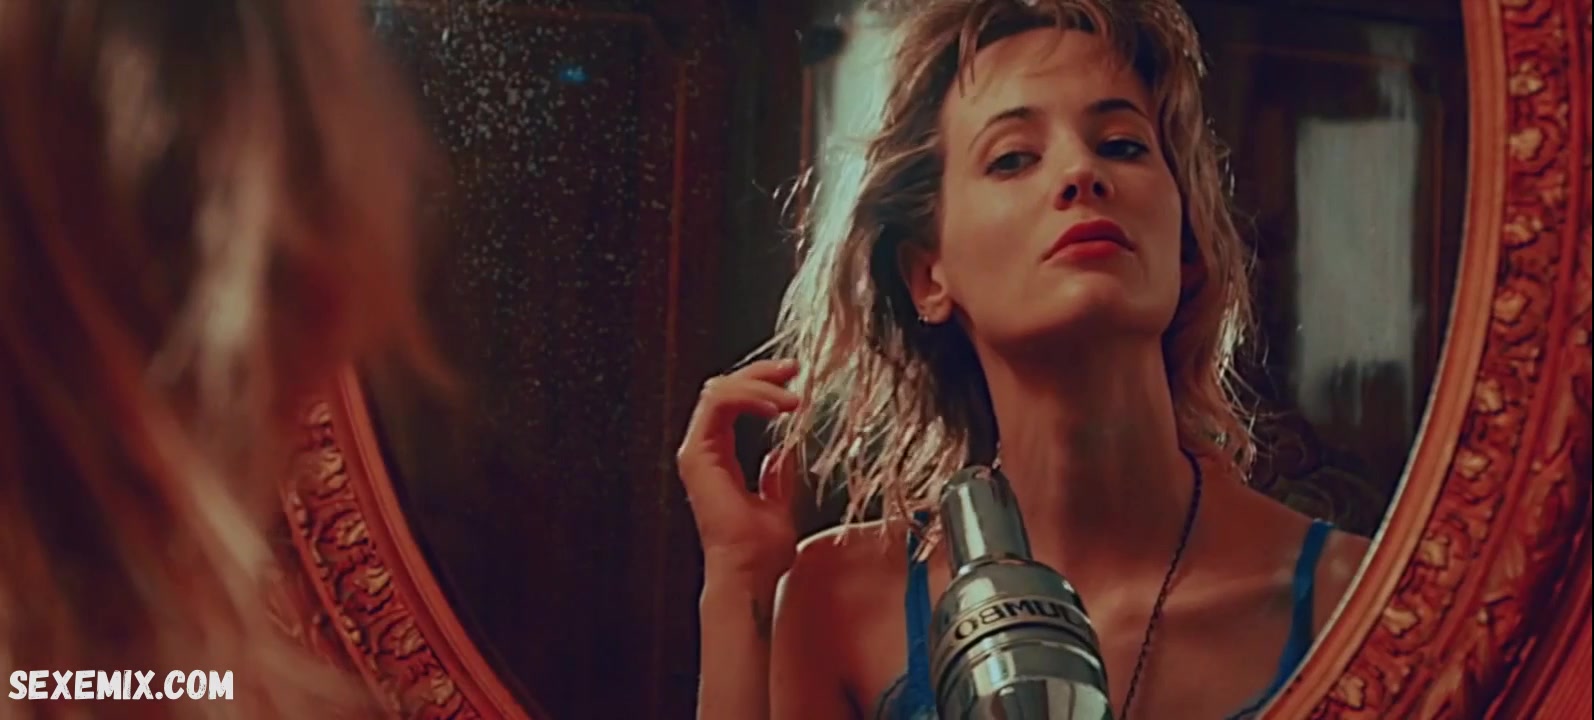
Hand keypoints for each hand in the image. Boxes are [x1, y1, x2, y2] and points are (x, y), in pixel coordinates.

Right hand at [676, 359, 801, 585]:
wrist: (748, 573)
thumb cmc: (761, 551)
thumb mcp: (777, 503)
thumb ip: (776, 476)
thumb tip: (782, 453)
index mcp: (717, 457)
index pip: (732, 401)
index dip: (761, 383)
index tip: (794, 379)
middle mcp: (701, 450)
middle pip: (723, 387)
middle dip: (760, 372)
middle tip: (794, 369)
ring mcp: (697, 452)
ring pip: (718, 389)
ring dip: (758, 384)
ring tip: (791, 398)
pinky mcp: (697, 455)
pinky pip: (718, 404)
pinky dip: (749, 397)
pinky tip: (776, 408)